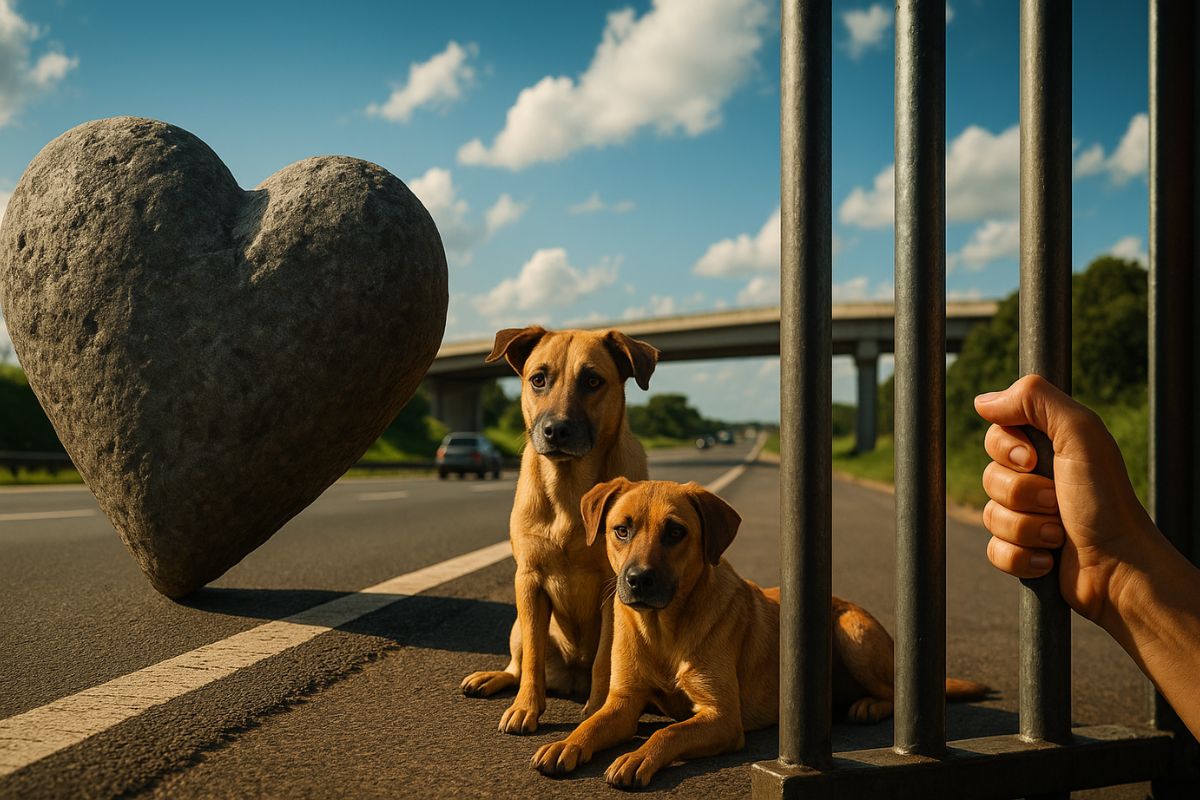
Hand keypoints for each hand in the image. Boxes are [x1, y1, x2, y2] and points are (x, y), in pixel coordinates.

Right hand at [974, 375, 1155, 624]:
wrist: (1119, 566)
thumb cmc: (1106, 500)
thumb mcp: (1080, 434)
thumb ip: (1036, 399)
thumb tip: (983, 401)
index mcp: (1048, 448)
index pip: (996, 435)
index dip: (1006, 449)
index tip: (1033, 460)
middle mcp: (1036, 479)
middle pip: (989, 477)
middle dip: (1021, 494)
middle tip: (1056, 500)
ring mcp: (1028, 516)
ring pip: (989, 516)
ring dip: (1026, 528)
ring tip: (1058, 534)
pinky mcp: (1023, 551)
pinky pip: (994, 550)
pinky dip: (1020, 557)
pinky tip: (1048, 558)